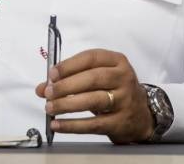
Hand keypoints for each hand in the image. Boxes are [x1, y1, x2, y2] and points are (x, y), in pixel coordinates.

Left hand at [34, 48, 154, 143]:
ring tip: (50, 107)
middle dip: (67, 86)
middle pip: (93, 78)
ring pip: (93, 100)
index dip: (70, 65)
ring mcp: (124, 100)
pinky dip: (73, 125)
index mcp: (117, 61)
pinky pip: (94, 124)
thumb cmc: (114, 90)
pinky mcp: (120, 122)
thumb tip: (42, 88)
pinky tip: (58, 125)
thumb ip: (70, 78)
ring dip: (67, 104)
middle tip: (49, 92)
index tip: (52, 74)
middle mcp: (123, 78)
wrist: (141, 114)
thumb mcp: (97, 77)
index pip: (91, 58)